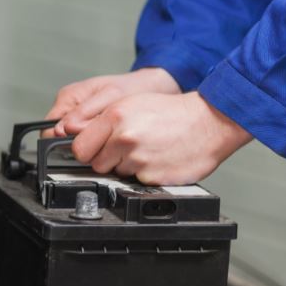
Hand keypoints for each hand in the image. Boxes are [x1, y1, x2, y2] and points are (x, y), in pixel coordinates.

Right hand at [43, 68, 179, 136]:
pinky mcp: (88, 124)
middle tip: (99, 142)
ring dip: (87, 144)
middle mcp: (69, 106)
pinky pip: (83, 139)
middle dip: (76, 143)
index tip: (81, 146)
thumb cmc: (132, 88)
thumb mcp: (110, 97)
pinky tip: (107, 139)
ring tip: (106, 139)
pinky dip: (94, 142)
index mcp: (68, 96)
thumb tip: (65, 129)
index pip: (49, 127)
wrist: (150, 89)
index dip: (61, 141)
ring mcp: (77, 116)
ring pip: (71, 140)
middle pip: (58, 136)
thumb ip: (86, 113)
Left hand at [64, 91, 251, 184]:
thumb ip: (102, 121)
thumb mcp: (131, 104)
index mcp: (115, 117)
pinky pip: (136, 181)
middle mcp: (124, 138)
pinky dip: (145, 174)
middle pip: (96, 164)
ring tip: (147, 150)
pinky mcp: (152, 177)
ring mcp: (138, 160)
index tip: (94, 149)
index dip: (87, 150)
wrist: (209, 122)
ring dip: (127, 166)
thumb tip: (75, 137)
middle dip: (107, 159)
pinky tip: (157, 159)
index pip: (79, 148)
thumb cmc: (171, 112)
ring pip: (116, 174)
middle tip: (126, 148)